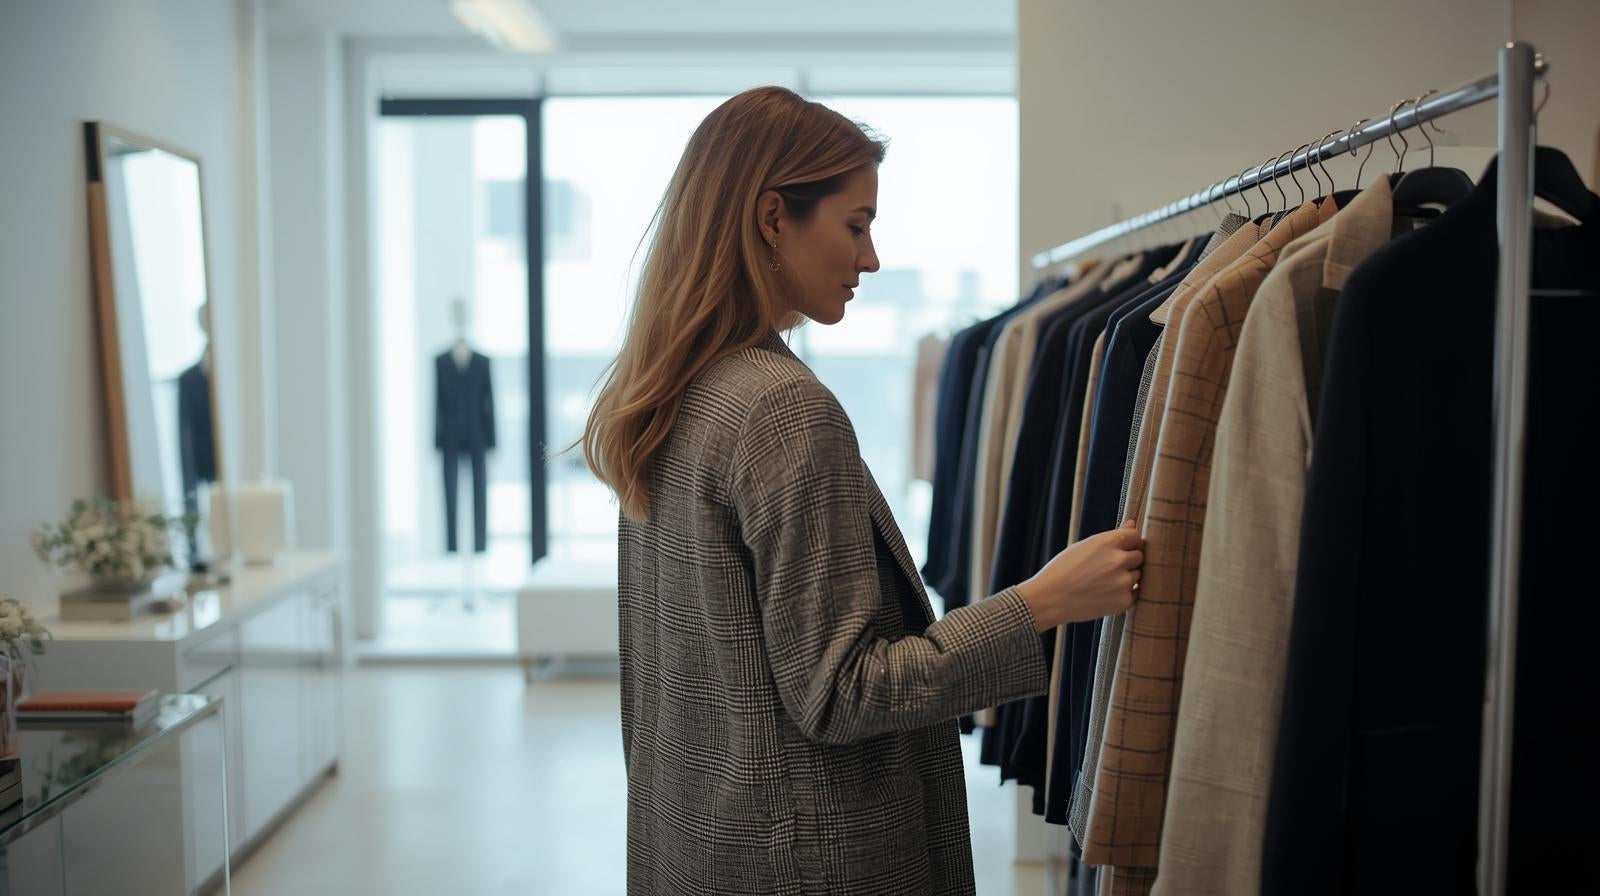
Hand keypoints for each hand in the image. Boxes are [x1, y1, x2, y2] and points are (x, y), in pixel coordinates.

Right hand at [1015, 519, 1142, 631]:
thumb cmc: (1064, 570)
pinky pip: (1134, 593)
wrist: (1050, 599)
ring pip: (1137, 575)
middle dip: (1127, 561)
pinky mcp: (1124, 601)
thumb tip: (1133, 524)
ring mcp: (1123, 582)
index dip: (1129, 543)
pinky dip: (1124, 594)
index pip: (1136, 536)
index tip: (1120, 549)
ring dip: (1126, 578)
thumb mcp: (1085, 546)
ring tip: (1102, 583)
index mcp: (1107, 542)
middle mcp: (1119, 560)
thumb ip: (1112, 536)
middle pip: (1139, 556)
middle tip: (1106, 569)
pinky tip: (1105, 594)